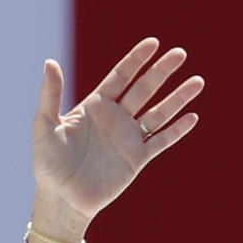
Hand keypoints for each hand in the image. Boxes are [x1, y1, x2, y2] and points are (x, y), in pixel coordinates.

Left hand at [32, 37, 203, 219]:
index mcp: (95, 106)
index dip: (136, 60)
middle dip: (162, 71)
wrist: (61, 199)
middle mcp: (115, 118)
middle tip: (180, 54)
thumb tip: (50, 62)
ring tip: (197, 81)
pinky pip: (161, 141)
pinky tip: (192, 117)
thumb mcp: (45, 126)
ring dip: (177, 98)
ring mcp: (128, 138)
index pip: (120, 77)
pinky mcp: (137, 159)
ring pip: (158, 113)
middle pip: (144, 89)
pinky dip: (176, 130)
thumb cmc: (48, 163)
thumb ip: (51, 94)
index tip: (153, 43)